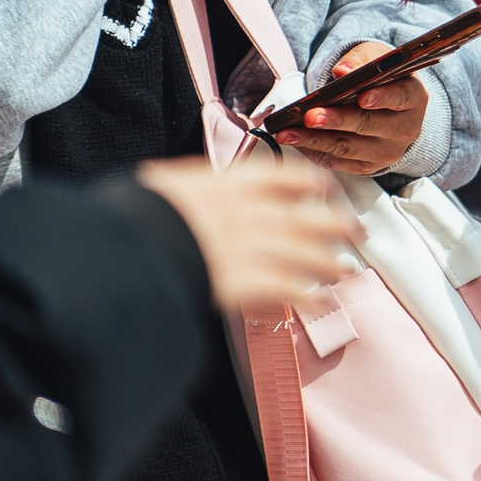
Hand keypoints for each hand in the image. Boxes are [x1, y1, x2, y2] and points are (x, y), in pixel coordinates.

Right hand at [134, 156, 358, 308]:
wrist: (124, 252)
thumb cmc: (130, 220)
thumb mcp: (154, 187)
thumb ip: (175, 185)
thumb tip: (163, 179)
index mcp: (225, 185)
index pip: (281, 176)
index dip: (308, 182)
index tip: (325, 187)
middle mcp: (247, 213)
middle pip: (306, 216)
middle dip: (336, 225)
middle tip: (356, 232)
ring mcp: (251, 247)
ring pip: (306, 253)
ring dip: (329, 264)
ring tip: (344, 272)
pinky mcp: (248, 283)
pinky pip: (290, 289)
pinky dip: (308, 297)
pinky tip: (318, 303)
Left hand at [271, 43, 430, 175]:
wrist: (386, 107)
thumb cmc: (380, 79)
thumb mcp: (376, 59)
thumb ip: (360, 60)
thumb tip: (342, 71)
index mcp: (413, 98)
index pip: (400, 97)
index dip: (382, 97)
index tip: (362, 97)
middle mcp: (405, 128)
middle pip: (369, 125)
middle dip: (337, 120)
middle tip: (311, 116)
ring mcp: (388, 151)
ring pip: (349, 148)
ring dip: (316, 140)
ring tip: (288, 133)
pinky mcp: (369, 167)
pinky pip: (339, 163)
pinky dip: (315, 153)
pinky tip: (296, 142)